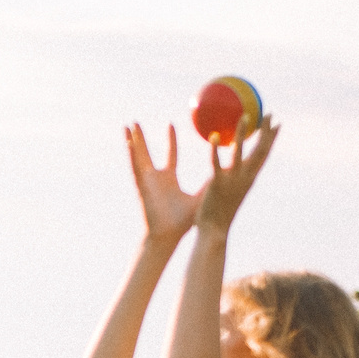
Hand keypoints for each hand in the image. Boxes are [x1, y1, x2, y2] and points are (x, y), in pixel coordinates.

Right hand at [126, 123, 203, 242]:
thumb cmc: (183, 221)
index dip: (170, 140)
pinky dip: (131, 154)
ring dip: (133, 140)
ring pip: (138, 156)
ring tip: (128, 125)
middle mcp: (156, 178)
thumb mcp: (200, 196)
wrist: (168, 235)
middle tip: (137, 122)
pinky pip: (135, 166)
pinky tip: (128, 141)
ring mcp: (147, 181)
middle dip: (142, 138)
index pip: (170, 155)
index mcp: (169, 180)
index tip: (170, 125)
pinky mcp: (141, 186)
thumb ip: (212, 182)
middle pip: (147, 153)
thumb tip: (230, 172)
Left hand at [193, 116, 277, 232]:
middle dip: (266, 132)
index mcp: (250, 179)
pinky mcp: (217, 184)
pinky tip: (215, 137)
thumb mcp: (230, 190)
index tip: (277, 124)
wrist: (215, 231)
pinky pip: (216, 164)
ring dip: (243, 134)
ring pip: (239, 153)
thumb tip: (227, 166)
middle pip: (259, 151)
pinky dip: (216, 150)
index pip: (264, 155)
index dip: (271, 139)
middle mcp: (245, 178)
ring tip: (245, 116)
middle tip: (269, 113)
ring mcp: (232, 180)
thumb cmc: (221, 212)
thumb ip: (230, 176)